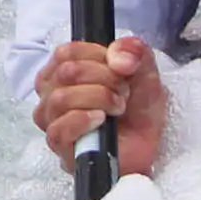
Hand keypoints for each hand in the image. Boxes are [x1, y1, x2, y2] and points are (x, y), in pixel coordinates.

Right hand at [32, 34, 167, 178]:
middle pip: (66, 72)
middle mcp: (52, 94)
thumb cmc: (137, 106)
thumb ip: (134, 51)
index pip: (66, 52)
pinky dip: (82, 120)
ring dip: (99, 98)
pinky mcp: (61, 147)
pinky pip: (58, 130)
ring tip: (118, 106)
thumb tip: (118, 57)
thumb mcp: (144, 71)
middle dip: (105, 77)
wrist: (149, 144)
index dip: (98, 55)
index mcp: (64, 71)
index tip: (120, 68)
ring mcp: (53, 121)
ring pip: (60, 99)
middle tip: (124, 90)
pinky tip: (101, 120)